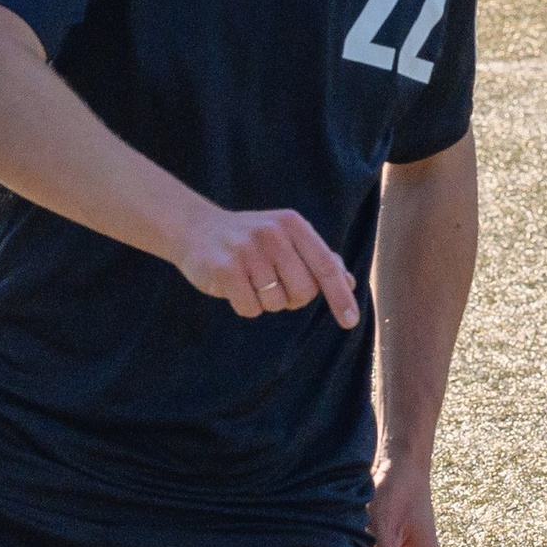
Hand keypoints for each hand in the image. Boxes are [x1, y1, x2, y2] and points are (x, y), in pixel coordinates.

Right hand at [173, 203, 357, 326]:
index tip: (351, 321)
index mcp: (292, 224)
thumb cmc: (249, 239)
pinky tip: (235, 287)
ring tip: (250, 281)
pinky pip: (251, 309)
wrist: (196, 229)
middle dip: (292, 298)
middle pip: (303, 292)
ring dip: (265, 302)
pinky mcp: (225, 269)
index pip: (325, 266)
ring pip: (276, 303)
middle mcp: (272, 234)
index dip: (340, 296)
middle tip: (274, 285)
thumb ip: (317, 257)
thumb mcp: (285, 237)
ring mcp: (247, 251)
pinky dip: (246, 306)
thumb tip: (350, 282)